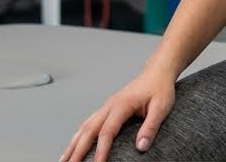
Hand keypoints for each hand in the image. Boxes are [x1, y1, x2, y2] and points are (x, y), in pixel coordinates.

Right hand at [60, 68, 175, 161]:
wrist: (157, 72)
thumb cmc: (160, 88)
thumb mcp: (161, 107)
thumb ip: (151, 127)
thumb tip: (141, 147)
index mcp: (122, 104)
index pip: (107, 131)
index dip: (101, 150)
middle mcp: (109, 105)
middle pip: (89, 130)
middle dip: (78, 150)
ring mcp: (106, 107)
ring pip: (84, 127)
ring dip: (73, 144)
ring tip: (64, 160)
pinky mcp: (107, 109)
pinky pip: (88, 124)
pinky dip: (78, 136)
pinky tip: (73, 145)